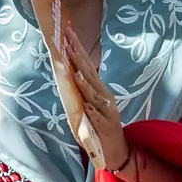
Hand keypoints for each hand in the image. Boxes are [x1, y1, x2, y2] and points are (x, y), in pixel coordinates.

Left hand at [49, 0, 127, 172]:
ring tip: (76, 74)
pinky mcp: (107, 126)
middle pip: (90, 74)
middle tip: (68, 42)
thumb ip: (82, 88)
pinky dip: (93, 112)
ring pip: (95, 96)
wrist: (114, 149)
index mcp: (99, 89)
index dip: (77, 48)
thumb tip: (70, 69)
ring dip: (85, 85)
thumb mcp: (89, 103)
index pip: (86, 64)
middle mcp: (104, 96)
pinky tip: (88, 107)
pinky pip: (99, 119)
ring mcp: (107, 111)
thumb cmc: (99, 125)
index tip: (68, 32)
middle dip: (78, 58)